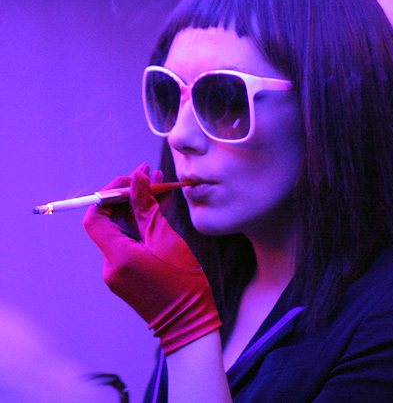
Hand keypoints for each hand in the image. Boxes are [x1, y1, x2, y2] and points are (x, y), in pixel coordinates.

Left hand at [83, 163, 220, 353]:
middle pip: (112, 220)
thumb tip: (137, 178)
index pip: (96, 215)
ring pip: (125, 229)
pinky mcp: (130, 273)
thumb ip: (147, 207)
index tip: (132, 178)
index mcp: (117, 255)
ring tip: (161, 185)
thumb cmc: (181, 283)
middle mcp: (111, 264)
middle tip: (151, 177)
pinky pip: (133, 242)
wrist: (189, 323)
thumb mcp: (165, 238)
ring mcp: (120, 270)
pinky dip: (144, 226)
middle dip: (131, 196)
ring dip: (140, 208)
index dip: (110, 192)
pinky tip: (161, 207)